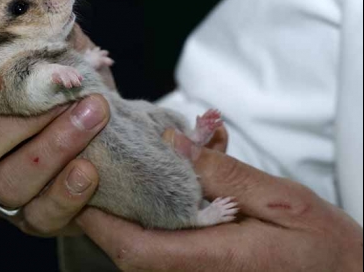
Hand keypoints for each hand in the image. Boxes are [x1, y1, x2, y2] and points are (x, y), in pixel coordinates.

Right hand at [0, 24, 111, 236]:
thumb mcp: (64, 60)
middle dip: (19, 120)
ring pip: (6, 182)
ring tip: (93, 115)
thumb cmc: (72, 96)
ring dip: (52, 147)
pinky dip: (65, 193)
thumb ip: (52, 33)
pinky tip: (90, 170)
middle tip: (67, 94)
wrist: (106, 142)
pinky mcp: (34, 217)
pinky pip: (41, 215)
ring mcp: (0, 190)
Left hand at [76, 131, 363, 271]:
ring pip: (142, 254)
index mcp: (216, 259)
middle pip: (129, 252)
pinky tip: (160, 191)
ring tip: (121, 174)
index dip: (100, 218)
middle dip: (105, 213)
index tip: (82, 181)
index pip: (136, 247)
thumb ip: (226, 175)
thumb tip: (174, 144)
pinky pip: (162, 253)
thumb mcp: (283, 199)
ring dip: (125, 216)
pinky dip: (150, 224)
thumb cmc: (323, 246)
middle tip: (95, 167)